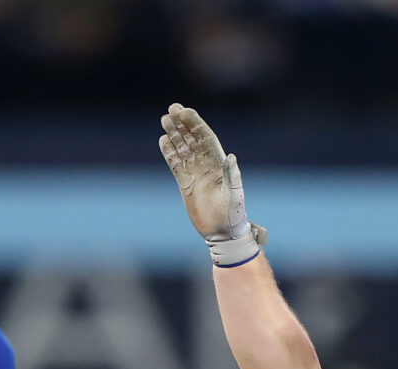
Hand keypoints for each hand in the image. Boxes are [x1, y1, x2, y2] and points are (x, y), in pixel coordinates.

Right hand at [159, 104, 264, 254]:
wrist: (222, 233)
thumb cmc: (233, 214)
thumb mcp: (235, 194)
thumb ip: (233, 175)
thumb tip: (231, 156)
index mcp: (219, 164)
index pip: (205, 138)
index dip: (195, 124)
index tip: (185, 111)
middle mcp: (206, 165)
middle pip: (192, 139)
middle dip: (183, 123)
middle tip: (172, 108)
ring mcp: (195, 173)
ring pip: (182, 148)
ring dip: (174, 134)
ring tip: (164, 119)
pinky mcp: (185, 183)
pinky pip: (175, 164)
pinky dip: (169, 152)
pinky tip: (162, 140)